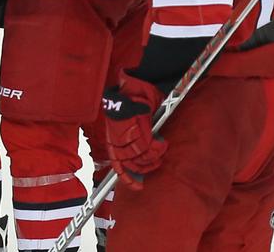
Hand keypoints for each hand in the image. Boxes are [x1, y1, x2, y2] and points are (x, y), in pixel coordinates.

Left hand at [103, 73, 167, 188]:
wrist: (135, 86)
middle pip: (130, 163)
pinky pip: (147, 147)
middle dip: (144, 166)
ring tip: (159, 149)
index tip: (138, 187)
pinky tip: (161, 142)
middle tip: (155, 161)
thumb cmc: (135, 105)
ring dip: (153, 156)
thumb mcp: (132, 125)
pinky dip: (157, 148)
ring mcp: (124, 133)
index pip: (117, 164)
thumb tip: (141, 160)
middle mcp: (115, 137)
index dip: (127, 177)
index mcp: (113, 137)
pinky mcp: (135, 127)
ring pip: (140, 156)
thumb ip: (134, 142)